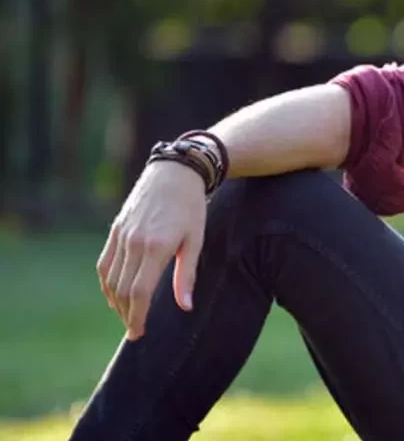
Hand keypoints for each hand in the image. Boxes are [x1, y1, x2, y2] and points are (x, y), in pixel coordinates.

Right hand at [97, 161, 207, 339]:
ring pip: (110, 279)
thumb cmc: (191, 208)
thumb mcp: (196, 241)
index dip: (137, 316)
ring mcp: (121, 236)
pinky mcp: (115, 230)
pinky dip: (107, 284)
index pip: (139, 292)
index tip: (139, 333)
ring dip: (116, 302)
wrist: (174, 173)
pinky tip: (115, 295)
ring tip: (127, 317)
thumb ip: (187, 276)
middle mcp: (134, 243)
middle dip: (127, 314)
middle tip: (134, 331)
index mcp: (156, 247)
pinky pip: (104, 264)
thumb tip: (185, 307)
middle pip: (123, 290)